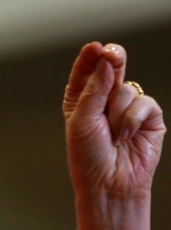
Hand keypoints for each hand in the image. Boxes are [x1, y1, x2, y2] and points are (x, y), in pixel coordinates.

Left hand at [63, 42, 164, 201]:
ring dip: (116, 113)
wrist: (109, 183)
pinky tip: (126, 137)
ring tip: (112, 135)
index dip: (90, 57)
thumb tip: (107, 61)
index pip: (86, 71)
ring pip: (125, 89)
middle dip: (112, 58)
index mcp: (81, 99)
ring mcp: (127, 106)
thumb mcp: (82, 120)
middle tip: (112, 53)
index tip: (93, 47)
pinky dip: (132, 120)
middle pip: (111, 67)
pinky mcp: (147, 116)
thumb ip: (94, 90)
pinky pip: (143, 103)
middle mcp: (104, 99)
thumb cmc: (88, 156)